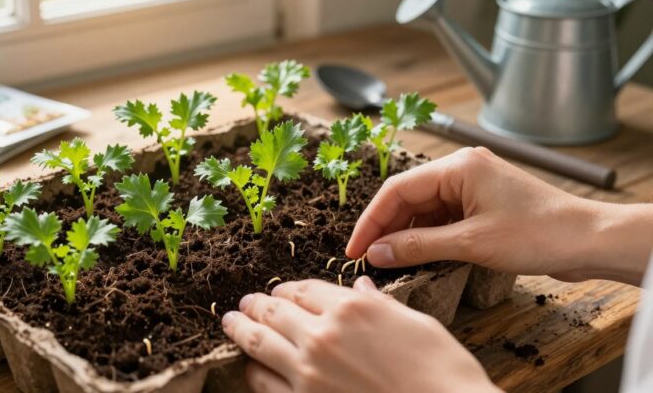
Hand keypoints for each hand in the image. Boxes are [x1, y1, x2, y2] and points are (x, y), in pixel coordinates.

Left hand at [222, 277, 499, 392]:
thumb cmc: (442, 371)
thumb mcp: (416, 323)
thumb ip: (380, 305)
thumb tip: (361, 289)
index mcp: (352, 308)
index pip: (304, 289)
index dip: (287, 289)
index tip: (278, 291)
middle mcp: (323, 335)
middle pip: (274, 312)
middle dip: (254, 305)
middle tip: (243, 303)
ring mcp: (308, 373)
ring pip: (259, 344)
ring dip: (241, 331)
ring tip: (231, 324)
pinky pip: (264, 384)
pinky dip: (253, 371)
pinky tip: (251, 367)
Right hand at [346, 147, 652, 284]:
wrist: (589, 240)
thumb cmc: (538, 233)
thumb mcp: (471, 243)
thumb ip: (418, 247)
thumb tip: (377, 252)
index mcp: (457, 167)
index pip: (398, 190)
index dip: (371, 220)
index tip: (355, 247)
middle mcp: (462, 170)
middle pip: (409, 197)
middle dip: (387, 228)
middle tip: (369, 258)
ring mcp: (473, 187)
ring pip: (425, 209)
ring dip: (407, 234)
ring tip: (388, 260)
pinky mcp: (483, 204)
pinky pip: (443, 217)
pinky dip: (428, 237)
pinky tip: (417, 255)